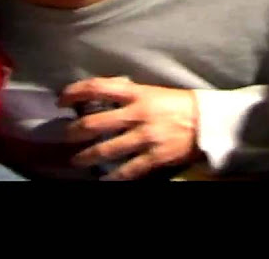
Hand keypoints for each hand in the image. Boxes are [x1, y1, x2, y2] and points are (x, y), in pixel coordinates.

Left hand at [59, 76, 201, 180]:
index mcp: (135, 93)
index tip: (61, 99)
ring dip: (86, 156)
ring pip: (105, 150)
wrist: (207, 121)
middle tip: (66, 135)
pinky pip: (127, 170)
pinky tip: (102, 181)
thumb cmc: (177, 104)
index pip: (97, 87)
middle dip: (74, 131)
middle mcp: (136, 114)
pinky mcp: (154, 157)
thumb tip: (100, 94)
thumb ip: (127, 92)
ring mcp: (144, 137)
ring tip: (77, 161)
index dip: (74, 92)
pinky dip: (112, 178)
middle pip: (94, 122)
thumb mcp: (150, 91)